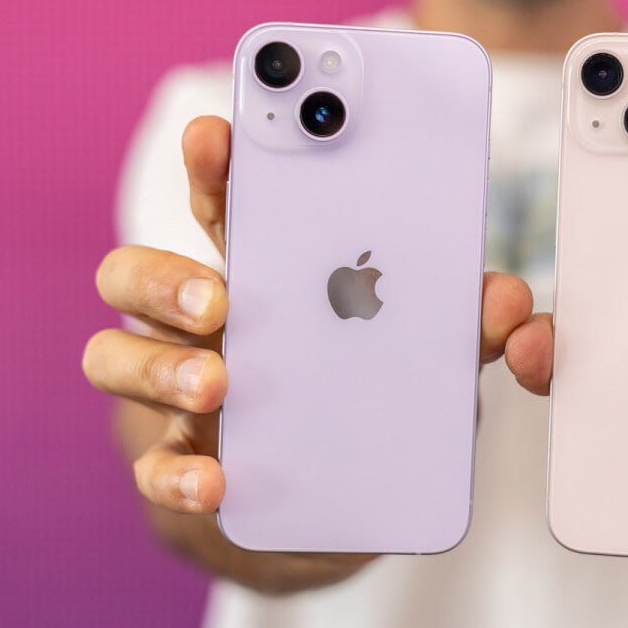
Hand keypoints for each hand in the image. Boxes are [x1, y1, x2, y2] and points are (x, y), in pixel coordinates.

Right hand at [82, 116, 534, 592]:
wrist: (335, 495)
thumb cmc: (368, 389)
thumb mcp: (422, 348)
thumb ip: (462, 322)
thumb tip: (510, 303)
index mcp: (260, 274)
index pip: (222, 206)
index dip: (213, 167)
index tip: (216, 133)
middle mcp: (202, 325)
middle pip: (139, 273)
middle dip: (168, 273)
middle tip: (223, 297)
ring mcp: (181, 392)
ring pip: (116, 356)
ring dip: (162, 365)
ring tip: (219, 382)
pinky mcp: (184, 462)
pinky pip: (153, 467)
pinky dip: (178, 473)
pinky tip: (217, 480)